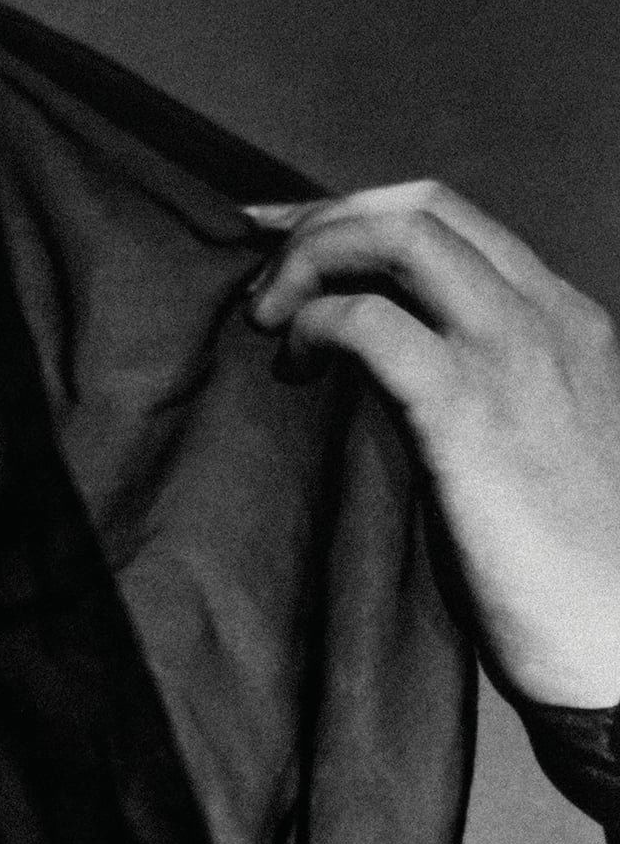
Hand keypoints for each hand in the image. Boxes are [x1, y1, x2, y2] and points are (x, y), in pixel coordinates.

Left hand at [246, 182, 619, 709]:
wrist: (616, 637)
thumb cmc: (564, 571)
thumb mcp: (531, 452)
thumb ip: (478, 399)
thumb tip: (382, 390)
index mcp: (562, 322)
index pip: (454, 222)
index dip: (357, 215)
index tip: (287, 243)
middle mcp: (542, 318)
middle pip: (421, 206)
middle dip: (323, 220)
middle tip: (260, 277)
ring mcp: (509, 356)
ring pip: (398, 236)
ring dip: (312, 257)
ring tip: (266, 318)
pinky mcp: (467, 412)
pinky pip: (372, 324)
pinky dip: (316, 323)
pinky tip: (295, 364)